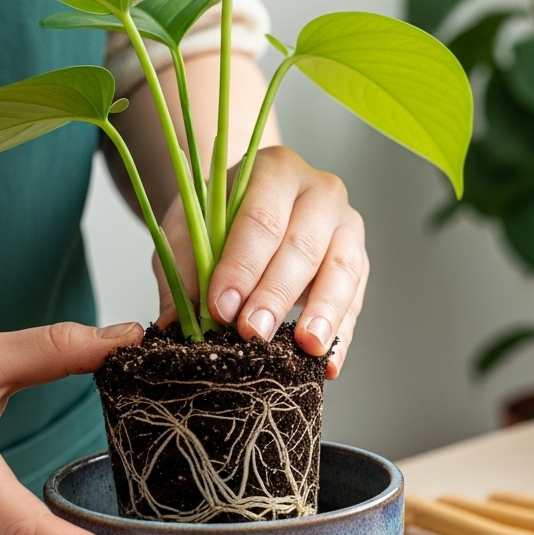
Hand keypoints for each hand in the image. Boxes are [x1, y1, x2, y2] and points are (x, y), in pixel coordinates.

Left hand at [154, 146, 367, 378]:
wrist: (251, 208)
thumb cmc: (219, 219)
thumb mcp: (189, 232)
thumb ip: (183, 272)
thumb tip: (173, 325)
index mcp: (276, 170)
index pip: (262, 218)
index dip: (242, 265)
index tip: (222, 307)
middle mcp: (320, 192)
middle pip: (303, 246)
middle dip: (277, 294)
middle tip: (254, 333)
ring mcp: (347, 227)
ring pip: (342, 272)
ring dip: (323, 314)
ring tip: (305, 348)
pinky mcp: (359, 264)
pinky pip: (355, 302)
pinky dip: (341, 336)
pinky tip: (327, 364)